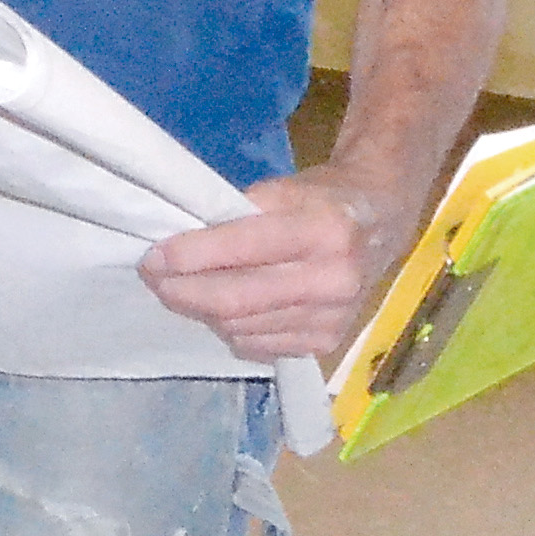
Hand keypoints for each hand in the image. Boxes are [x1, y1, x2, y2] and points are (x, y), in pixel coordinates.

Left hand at [139, 168, 394, 364]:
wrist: (382, 221)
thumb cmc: (322, 198)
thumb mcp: (283, 189)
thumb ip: (235, 217)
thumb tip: (176, 248)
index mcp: (325, 229)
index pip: (243, 249)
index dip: (191, 256)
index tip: (152, 257)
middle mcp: (334, 279)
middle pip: (236, 299)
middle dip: (183, 291)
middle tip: (152, 278)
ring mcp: (333, 318)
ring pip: (240, 327)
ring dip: (202, 311)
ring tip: (184, 289)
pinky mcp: (327, 344)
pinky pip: (257, 346)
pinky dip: (229, 329)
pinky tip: (223, 309)